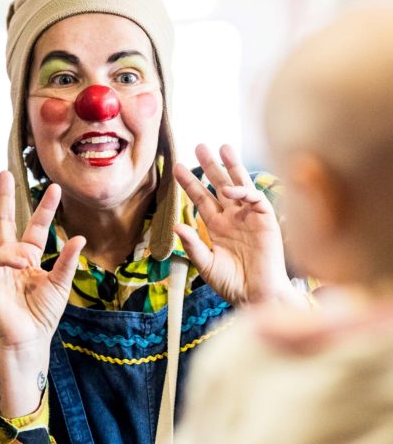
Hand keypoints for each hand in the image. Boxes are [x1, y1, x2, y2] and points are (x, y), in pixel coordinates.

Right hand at [0, 172, 85, 350]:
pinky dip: (8, 257)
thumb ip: (66, 260)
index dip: (45, 208)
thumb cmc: (43, 315)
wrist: (28, 338)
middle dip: (3, 197)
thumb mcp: (60, 284)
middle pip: (3, 221)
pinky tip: (22, 261)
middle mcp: (9, 257)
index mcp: (28, 256)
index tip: (56, 188)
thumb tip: (79, 237)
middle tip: (3, 173)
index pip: (36, 226)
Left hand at [174, 144, 298, 306]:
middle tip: (199, 145)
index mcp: (216, 226)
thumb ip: (192, 244)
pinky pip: (256, 200)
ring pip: (240, 185)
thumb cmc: (233, 284)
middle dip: (210, 165)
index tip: (176, 167)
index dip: (190, 182)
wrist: (257, 297)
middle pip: (219, 185)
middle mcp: (233, 217)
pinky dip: (245, 192)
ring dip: (232, 167)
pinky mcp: (267, 222)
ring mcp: (250, 218)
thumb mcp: (206, 264)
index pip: (201, 198)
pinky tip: (231, 189)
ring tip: (222, 147)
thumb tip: (176, 225)